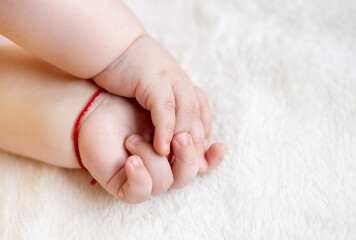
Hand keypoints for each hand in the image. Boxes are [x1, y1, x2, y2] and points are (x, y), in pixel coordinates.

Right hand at [93, 34, 206, 160]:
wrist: (111, 47)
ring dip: (183, 141)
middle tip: (193, 169)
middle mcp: (182, 84)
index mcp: (183, 87)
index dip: (202, 141)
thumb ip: (164, 111)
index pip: (201, 118)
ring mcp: (172, 80)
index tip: (196, 163)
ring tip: (175, 161)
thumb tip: (169, 137)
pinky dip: (166, 130)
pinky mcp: (156, 79)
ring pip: (187, 115)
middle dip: (197, 146)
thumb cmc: (128, 73)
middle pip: (198, 119)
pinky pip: (165, 110)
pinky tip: (161, 148)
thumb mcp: (150, 93)